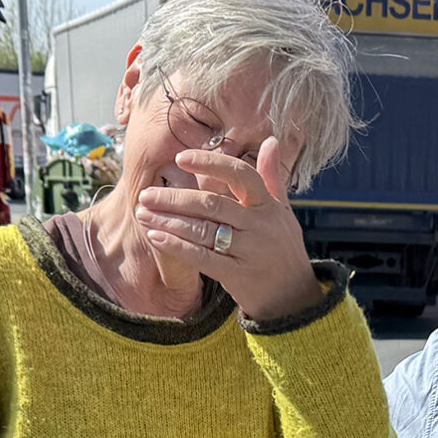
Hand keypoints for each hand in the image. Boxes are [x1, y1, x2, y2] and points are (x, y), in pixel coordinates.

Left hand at [133, 136, 325, 320]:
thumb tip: (271, 140)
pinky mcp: (238, 275)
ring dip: (169, 221)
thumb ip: (272, 176)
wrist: (294, 297)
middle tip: (145, 195)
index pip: (240, 174)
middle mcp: (259, 225)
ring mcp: (249, 251)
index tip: (180, 158)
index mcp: (267, 205)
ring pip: (203, 230)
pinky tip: (155, 237)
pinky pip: (202, 258)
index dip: (210, 164)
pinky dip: (177, 247)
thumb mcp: (282, 211)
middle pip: (212, 204)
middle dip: (175, 198)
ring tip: (143, 214)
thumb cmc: (284, 248)